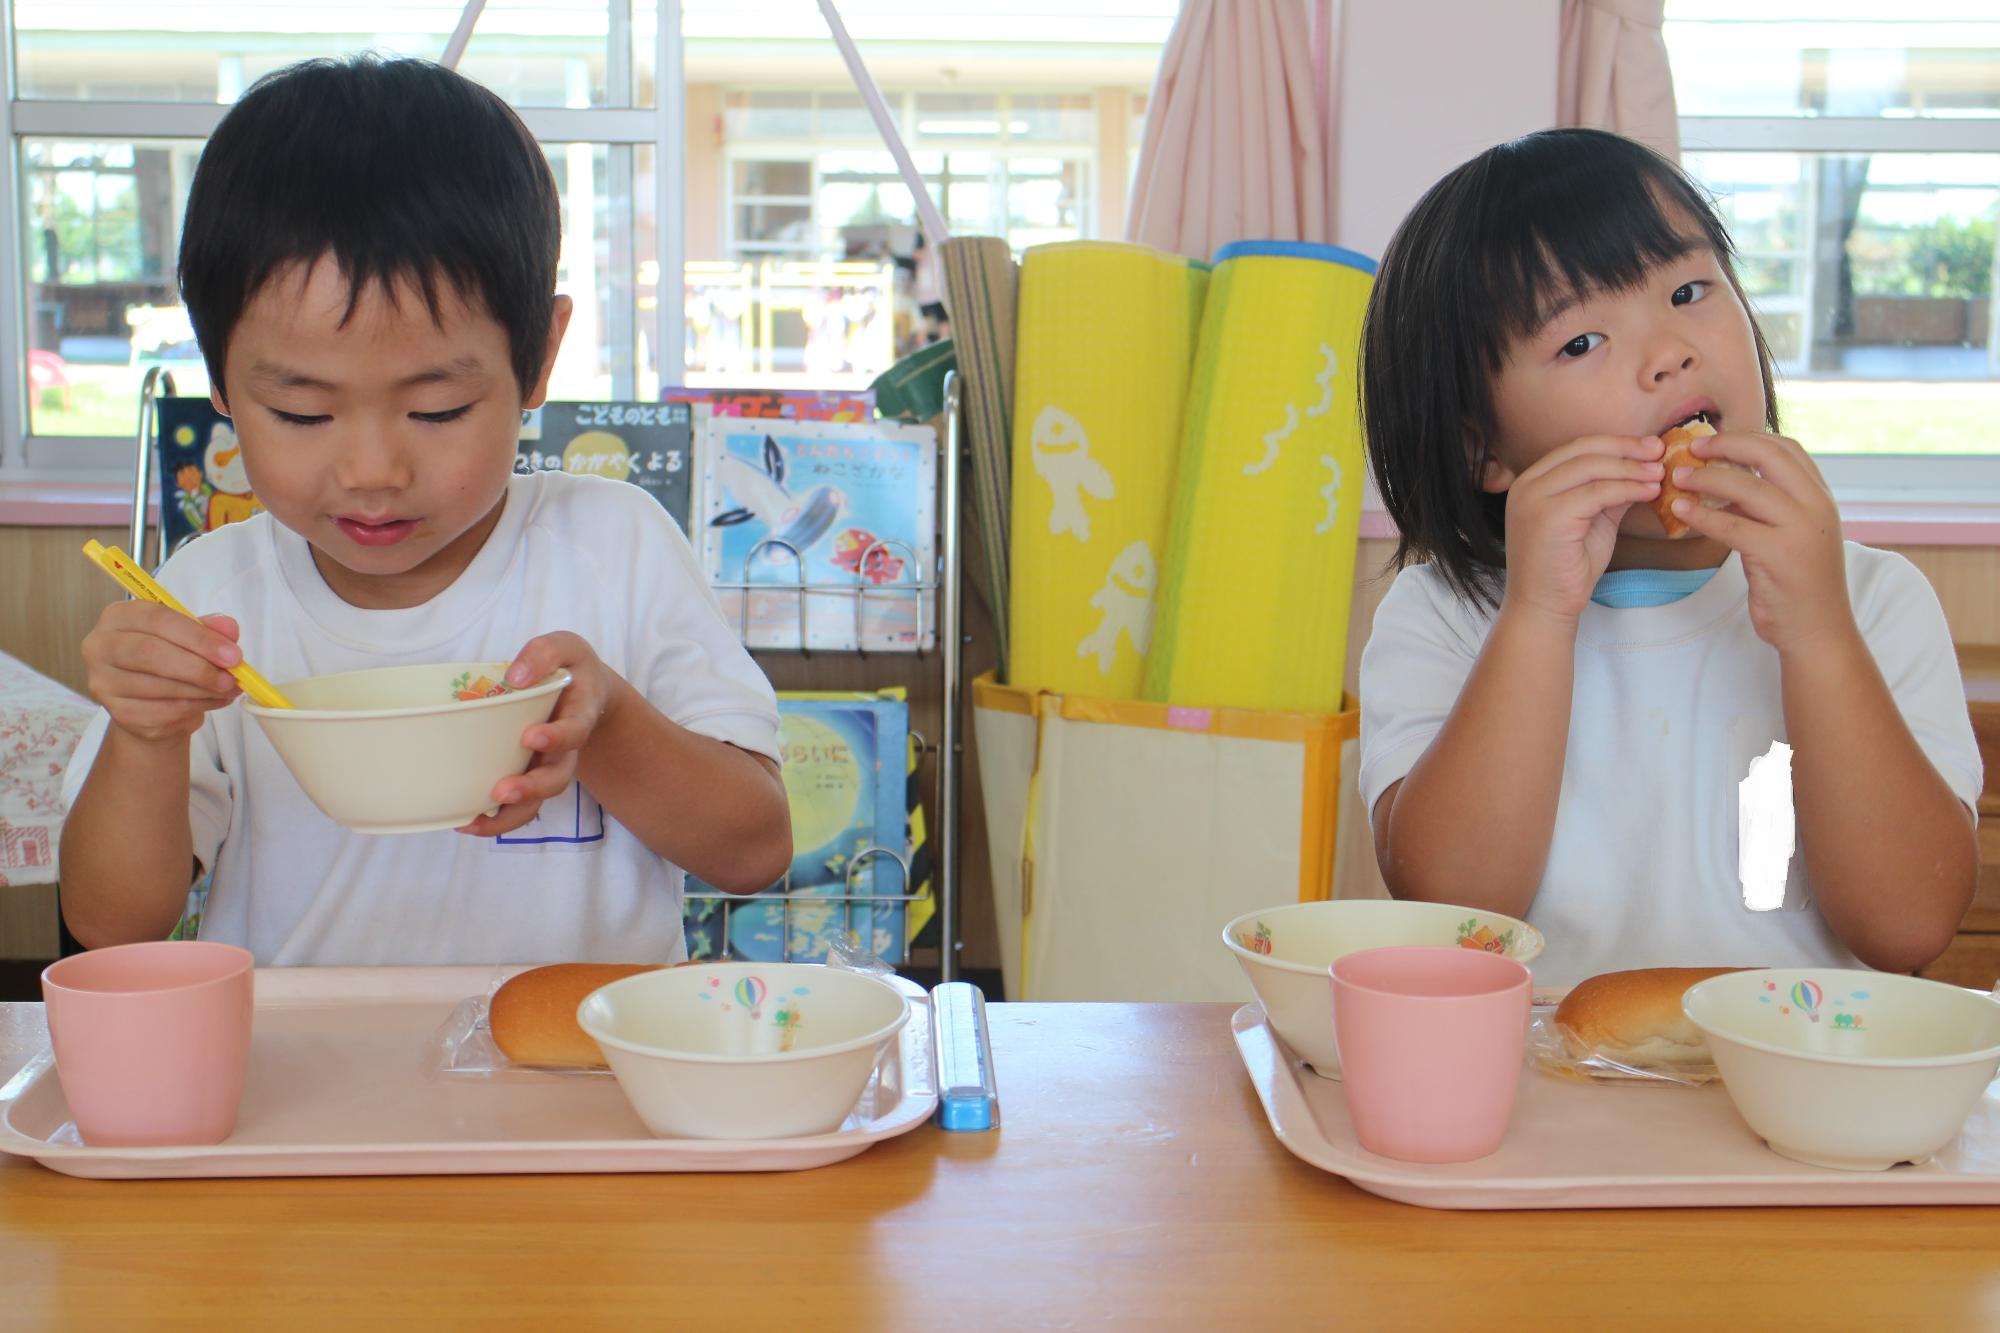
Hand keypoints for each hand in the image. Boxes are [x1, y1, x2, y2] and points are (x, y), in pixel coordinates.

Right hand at [81, 602, 241, 743]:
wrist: (151, 701)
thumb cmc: (170, 656)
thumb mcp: (191, 635)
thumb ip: (209, 628)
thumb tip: (228, 628)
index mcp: (119, 616)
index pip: (157, 619)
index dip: (199, 637)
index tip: (232, 654)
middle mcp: (100, 646)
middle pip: (149, 653)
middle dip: (198, 667)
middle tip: (230, 677)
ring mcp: (104, 682)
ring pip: (159, 686)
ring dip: (202, 690)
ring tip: (227, 688)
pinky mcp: (118, 713)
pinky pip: (163, 711)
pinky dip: (196, 707)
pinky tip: (212, 700)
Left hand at [457, 632, 615, 837]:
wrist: (585, 693)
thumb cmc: (569, 667)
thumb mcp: (565, 646)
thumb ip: (545, 653)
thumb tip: (515, 676)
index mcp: (578, 715)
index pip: (575, 731)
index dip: (556, 738)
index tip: (531, 736)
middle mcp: (565, 750)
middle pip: (557, 779)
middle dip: (531, 788)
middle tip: (502, 791)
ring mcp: (546, 767)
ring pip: (537, 801)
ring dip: (508, 814)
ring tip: (474, 820)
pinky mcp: (527, 775)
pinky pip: (516, 806)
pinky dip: (493, 818)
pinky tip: (464, 821)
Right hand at [1500, 434, 1664, 625]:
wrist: (1544, 606)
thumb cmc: (1567, 568)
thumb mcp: (1592, 520)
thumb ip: (1609, 493)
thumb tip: (1643, 468)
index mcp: (1532, 482)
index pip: (1577, 448)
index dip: (1616, 443)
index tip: (1649, 446)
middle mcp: (1527, 485)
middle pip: (1583, 450)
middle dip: (1626, 448)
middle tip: (1659, 452)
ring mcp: (1534, 499)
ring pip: (1592, 468)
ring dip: (1631, 468)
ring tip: (1659, 473)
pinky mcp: (1548, 516)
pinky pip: (1597, 492)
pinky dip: (1628, 488)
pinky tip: (1649, 491)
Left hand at [1669, 431, 1851, 652]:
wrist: (1818, 630)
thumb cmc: (1797, 584)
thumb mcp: (1788, 534)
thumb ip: (1765, 506)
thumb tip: (1723, 480)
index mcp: (1821, 497)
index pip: (1786, 447)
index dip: (1747, 437)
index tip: (1713, 440)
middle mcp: (1817, 506)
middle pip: (1769, 455)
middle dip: (1726, 445)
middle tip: (1691, 449)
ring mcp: (1801, 529)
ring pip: (1747, 486)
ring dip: (1706, 478)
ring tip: (1678, 478)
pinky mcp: (1779, 555)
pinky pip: (1731, 525)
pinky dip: (1702, 514)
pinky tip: (1681, 510)